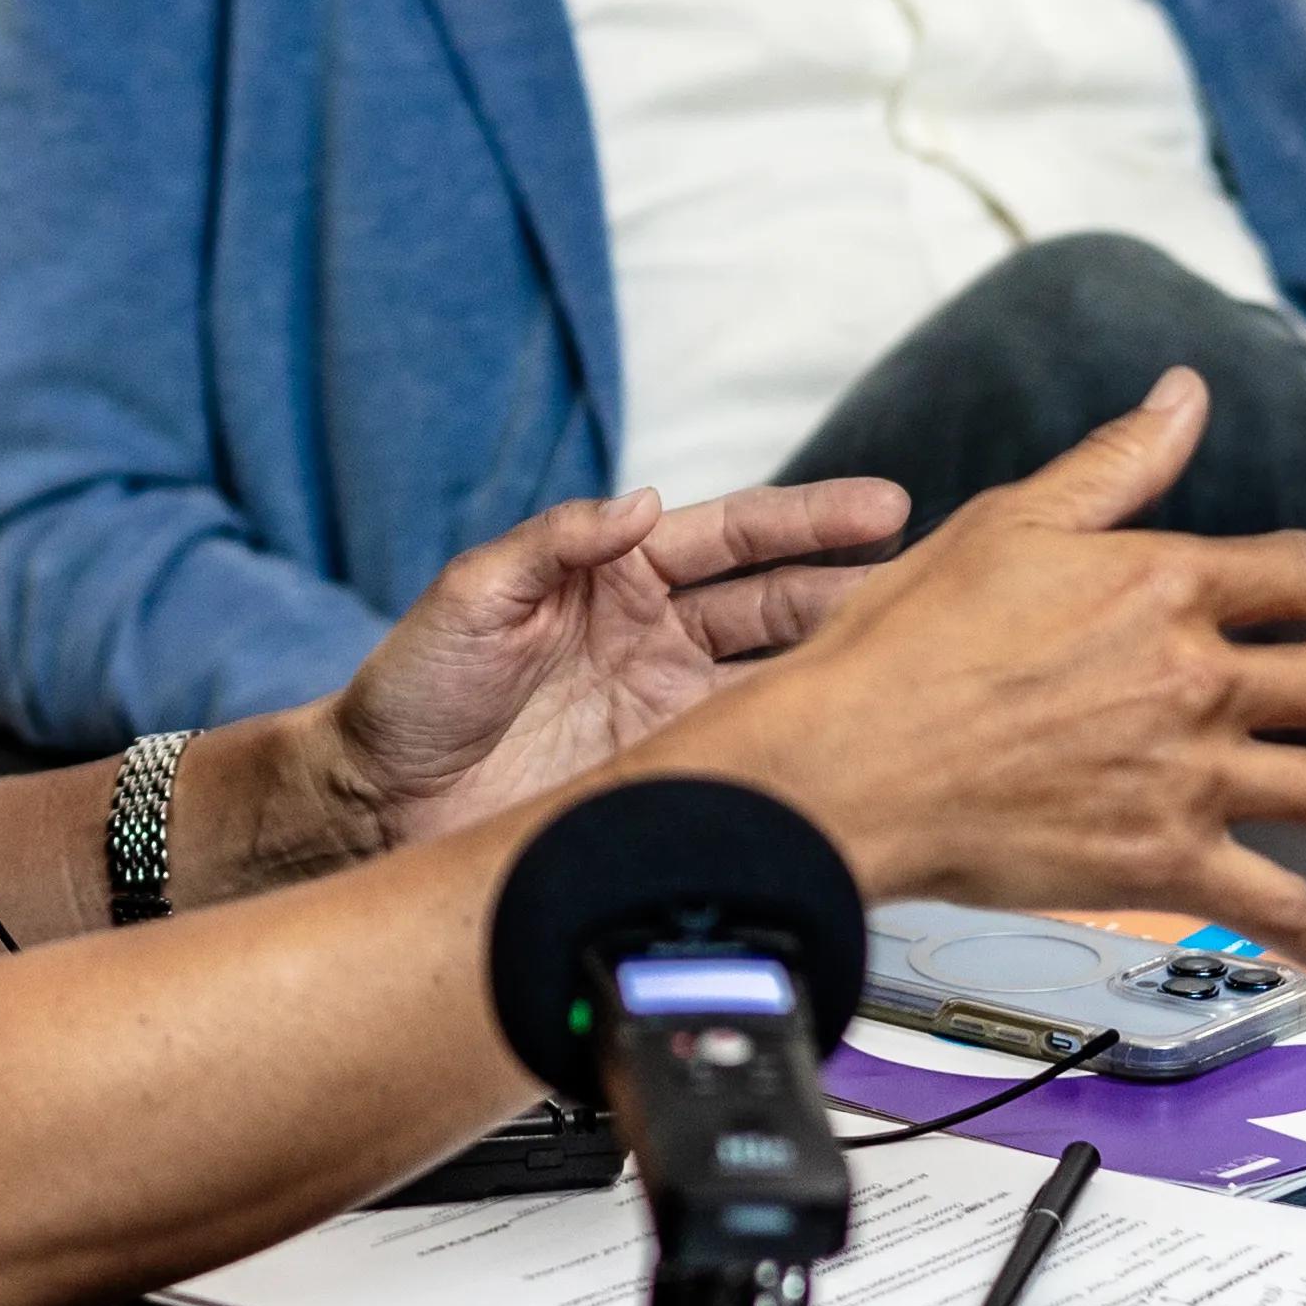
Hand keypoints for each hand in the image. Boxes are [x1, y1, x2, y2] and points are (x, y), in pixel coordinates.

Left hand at [322, 476, 911, 854]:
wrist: (375, 804)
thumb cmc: (412, 689)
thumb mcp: (473, 594)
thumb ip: (556, 543)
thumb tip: (642, 500)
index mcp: (617, 577)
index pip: (733, 536)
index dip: (808, 522)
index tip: (885, 506)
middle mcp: (657, 638)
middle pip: (779, 603)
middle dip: (855, 587)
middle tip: (930, 582)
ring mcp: (669, 712)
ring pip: (781, 680)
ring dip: (845, 666)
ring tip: (916, 656)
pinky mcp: (666, 780)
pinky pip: (749, 757)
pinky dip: (802, 748)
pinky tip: (854, 741)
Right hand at [673, 370, 1305, 972]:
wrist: (850, 765)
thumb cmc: (907, 643)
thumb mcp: (1010, 522)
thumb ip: (1114, 464)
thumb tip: (1184, 395)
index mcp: (1163, 584)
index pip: (1300, 574)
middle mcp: (1197, 678)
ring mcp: (1190, 775)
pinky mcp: (1162, 860)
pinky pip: (1267, 901)